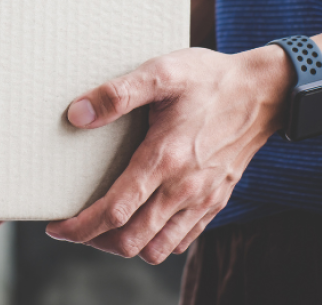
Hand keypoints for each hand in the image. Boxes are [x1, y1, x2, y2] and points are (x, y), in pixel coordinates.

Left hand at [45, 46, 289, 262]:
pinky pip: (182, 240)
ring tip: (103, 228)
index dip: (79, 227)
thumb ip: (118, 93)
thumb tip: (77, 114)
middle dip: (95, 241)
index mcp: (164, 160)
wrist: (265, 91)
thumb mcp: (162, 72)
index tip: (56, 227)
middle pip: (130, 242)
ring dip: (124, 246)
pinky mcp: (215, 202)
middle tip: (74, 227)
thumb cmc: (210, 79)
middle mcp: (184, 189)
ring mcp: (202, 200)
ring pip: (156, 249)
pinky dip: (156, 242)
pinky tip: (141, 222)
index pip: (115, 212)